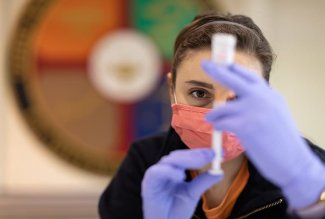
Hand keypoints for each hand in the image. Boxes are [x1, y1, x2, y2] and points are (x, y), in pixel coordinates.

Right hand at [141, 149, 222, 218]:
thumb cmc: (176, 210)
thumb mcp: (193, 193)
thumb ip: (204, 181)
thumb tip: (219, 172)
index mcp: (173, 170)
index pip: (186, 156)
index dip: (200, 153)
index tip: (215, 152)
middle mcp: (164, 170)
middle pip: (177, 156)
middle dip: (195, 154)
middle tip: (210, 154)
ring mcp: (155, 176)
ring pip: (168, 161)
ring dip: (184, 160)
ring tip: (199, 162)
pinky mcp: (148, 184)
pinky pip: (155, 172)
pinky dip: (168, 171)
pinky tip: (180, 176)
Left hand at [202, 61, 324, 207]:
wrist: (294, 162)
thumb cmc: (282, 141)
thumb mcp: (276, 113)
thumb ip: (260, 102)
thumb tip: (236, 97)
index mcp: (271, 94)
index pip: (249, 75)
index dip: (233, 68)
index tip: (221, 63)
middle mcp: (263, 98)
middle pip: (234, 79)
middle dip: (216, 70)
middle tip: (204, 64)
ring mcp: (254, 111)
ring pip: (223, 107)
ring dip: (214, 114)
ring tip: (212, 119)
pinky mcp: (246, 126)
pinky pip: (222, 122)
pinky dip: (217, 126)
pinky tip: (219, 130)